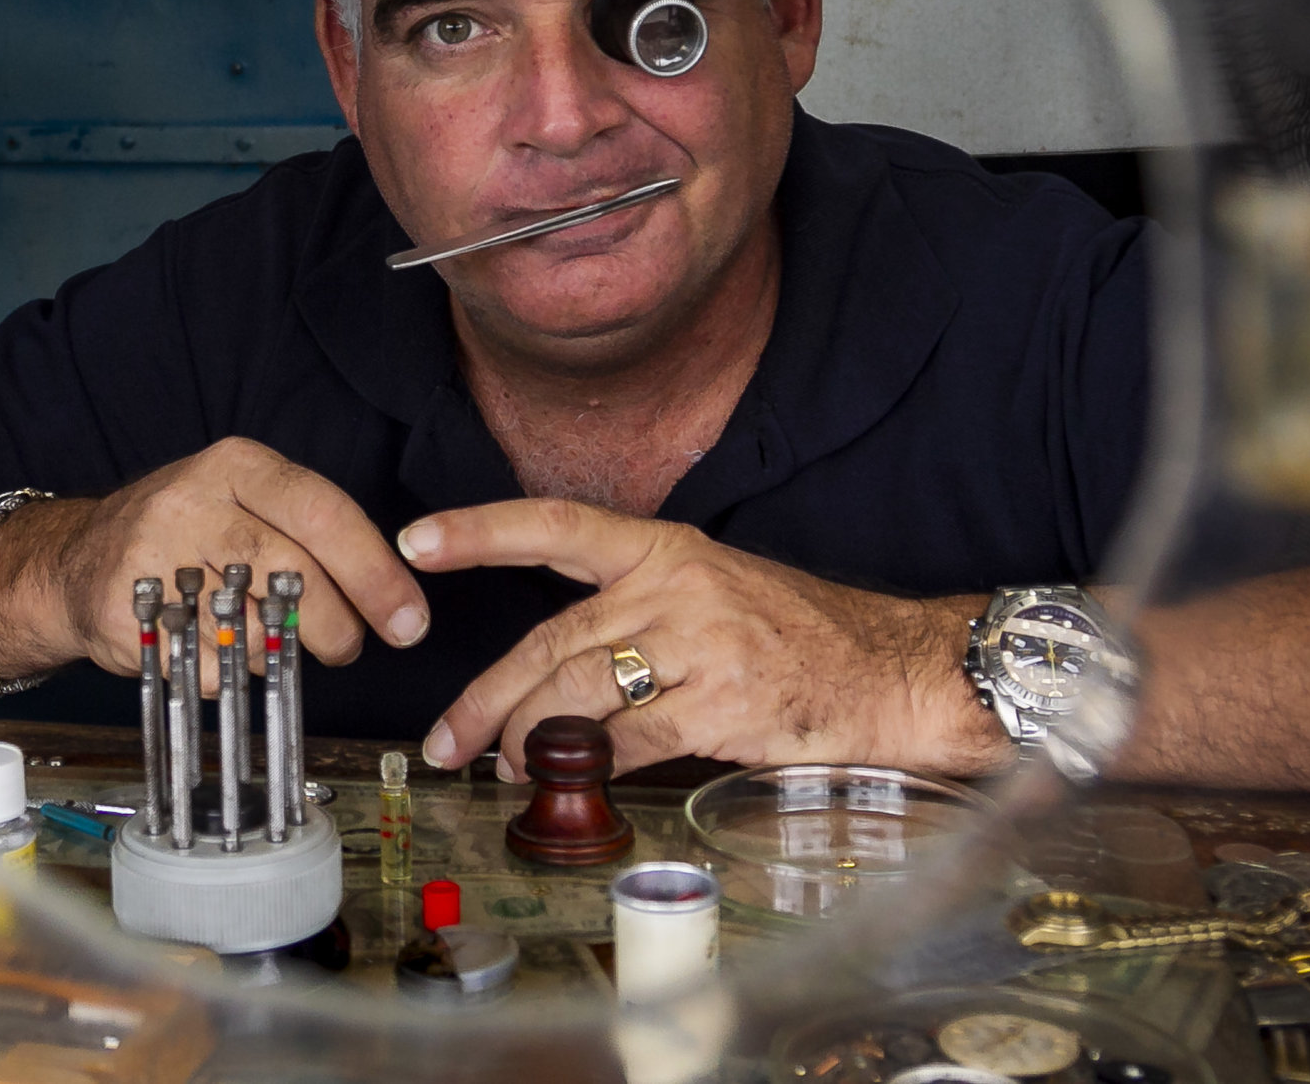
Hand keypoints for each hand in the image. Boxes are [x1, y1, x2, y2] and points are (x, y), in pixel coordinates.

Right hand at [0, 437, 431, 688]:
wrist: (74, 561)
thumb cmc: (184, 532)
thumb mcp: (242, 499)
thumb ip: (309, 532)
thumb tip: (389, 596)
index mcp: (236, 465)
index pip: (325, 515)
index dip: (376, 574)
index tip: (409, 621)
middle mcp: (193, 502)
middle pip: (293, 574)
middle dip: (338, 626)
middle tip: (348, 648)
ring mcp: (154, 558)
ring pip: (254, 626)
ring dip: (277, 651)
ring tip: (264, 637)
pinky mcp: (129, 615)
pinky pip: (210, 666)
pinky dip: (229, 673)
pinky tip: (213, 648)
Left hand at [397, 499, 1006, 776]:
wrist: (894, 671)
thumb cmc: (800, 636)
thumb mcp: (713, 592)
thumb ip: (631, 617)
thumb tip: (546, 677)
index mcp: (666, 548)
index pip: (554, 526)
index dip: (480, 531)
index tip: (415, 541)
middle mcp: (675, 587)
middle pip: (551, 641)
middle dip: (487, 696)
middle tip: (445, 737)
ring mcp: (700, 645)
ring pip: (580, 694)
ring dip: (528, 740)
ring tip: (500, 767)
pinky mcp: (722, 706)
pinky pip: (631, 743)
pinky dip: (592, 768)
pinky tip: (570, 782)